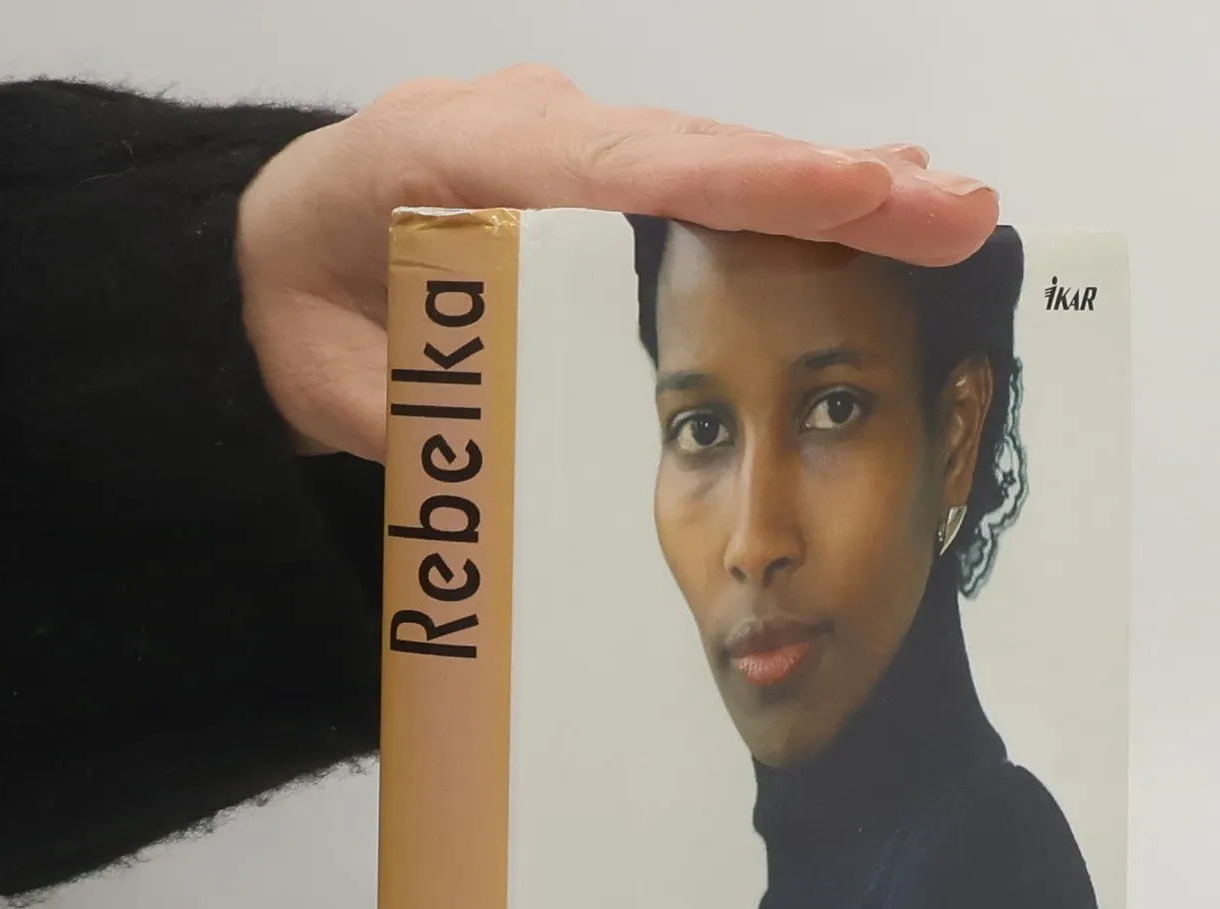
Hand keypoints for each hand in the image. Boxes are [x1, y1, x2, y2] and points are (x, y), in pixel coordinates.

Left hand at [235, 65, 998, 460]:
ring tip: (942, 203)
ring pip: (711, 156)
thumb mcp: (340, 385)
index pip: (626, 169)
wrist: (262, 254)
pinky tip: (864, 203)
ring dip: (829, 184)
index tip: (855, 193)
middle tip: (957, 207)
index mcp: (459, 159)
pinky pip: (695, 180)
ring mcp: (564, 141)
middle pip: (699, 151)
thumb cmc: (296, 313)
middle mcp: (529, 129)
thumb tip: (525, 468)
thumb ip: (432, 421)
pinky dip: (781, 197)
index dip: (749, 186)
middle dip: (832, 182)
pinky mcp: (588, 173)